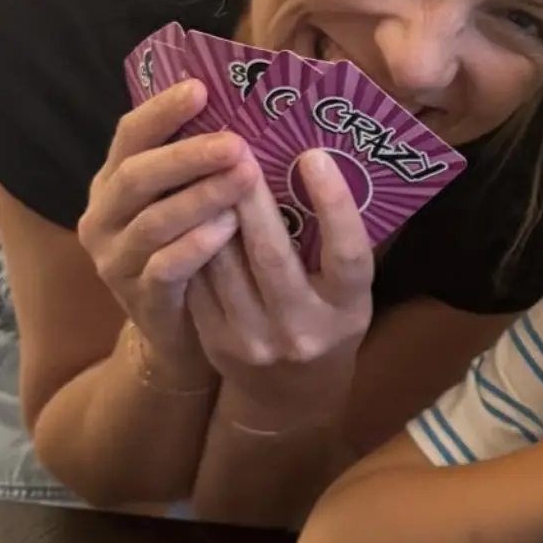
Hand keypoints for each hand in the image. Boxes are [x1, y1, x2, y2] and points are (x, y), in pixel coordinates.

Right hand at [77, 81, 257, 386]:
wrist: (186, 331)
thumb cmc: (201, 245)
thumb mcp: (194, 196)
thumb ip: (208, 159)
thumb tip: (258, 104)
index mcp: (116, 181)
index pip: (130, 135)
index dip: (162, 111)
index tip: (201, 88)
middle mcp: (105, 217)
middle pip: (137, 176)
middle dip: (188, 155)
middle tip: (236, 142)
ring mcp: (117, 260)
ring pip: (152, 222)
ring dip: (200, 196)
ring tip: (244, 177)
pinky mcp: (141, 299)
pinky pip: (163, 268)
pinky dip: (196, 245)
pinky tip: (229, 228)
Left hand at [187, 150, 373, 427]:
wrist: (290, 394)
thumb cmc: (331, 322)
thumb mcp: (351, 293)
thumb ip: (340, 244)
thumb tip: (320, 167)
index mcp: (348, 310)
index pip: (348, 253)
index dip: (333, 204)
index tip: (314, 156)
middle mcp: (302, 328)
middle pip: (273, 256)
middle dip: (254, 199)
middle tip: (242, 147)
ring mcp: (254, 338)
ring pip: (226, 266)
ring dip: (215, 213)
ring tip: (208, 167)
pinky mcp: (215, 340)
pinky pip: (200, 281)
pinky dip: (195, 241)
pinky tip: (191, 207)